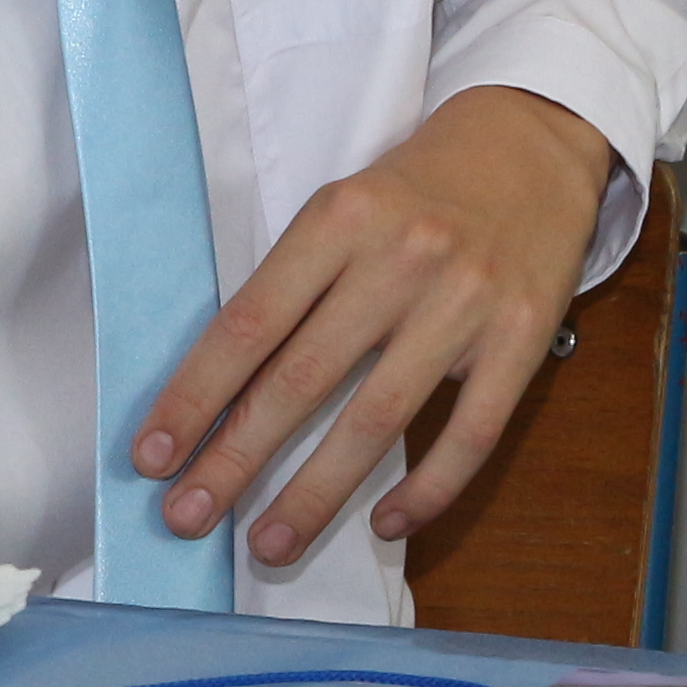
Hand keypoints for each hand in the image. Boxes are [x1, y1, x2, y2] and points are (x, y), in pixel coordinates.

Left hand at [131, 84, 617, 571]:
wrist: (534, 142)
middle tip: (186, 518)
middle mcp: (403, 259)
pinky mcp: (525, 335)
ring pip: (378, 417)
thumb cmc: (419, 187)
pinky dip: (428, 489)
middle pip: (302, 379)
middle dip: (235, 459)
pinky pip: (472, 431)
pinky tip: (388, 524)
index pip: (249, 325)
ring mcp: (468, 301)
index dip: (194, 397)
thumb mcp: (345, 208)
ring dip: (316, 493)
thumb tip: (225, 396)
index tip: (152, 457)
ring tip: (269, 544)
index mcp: (342, 219)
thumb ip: (296, 285)